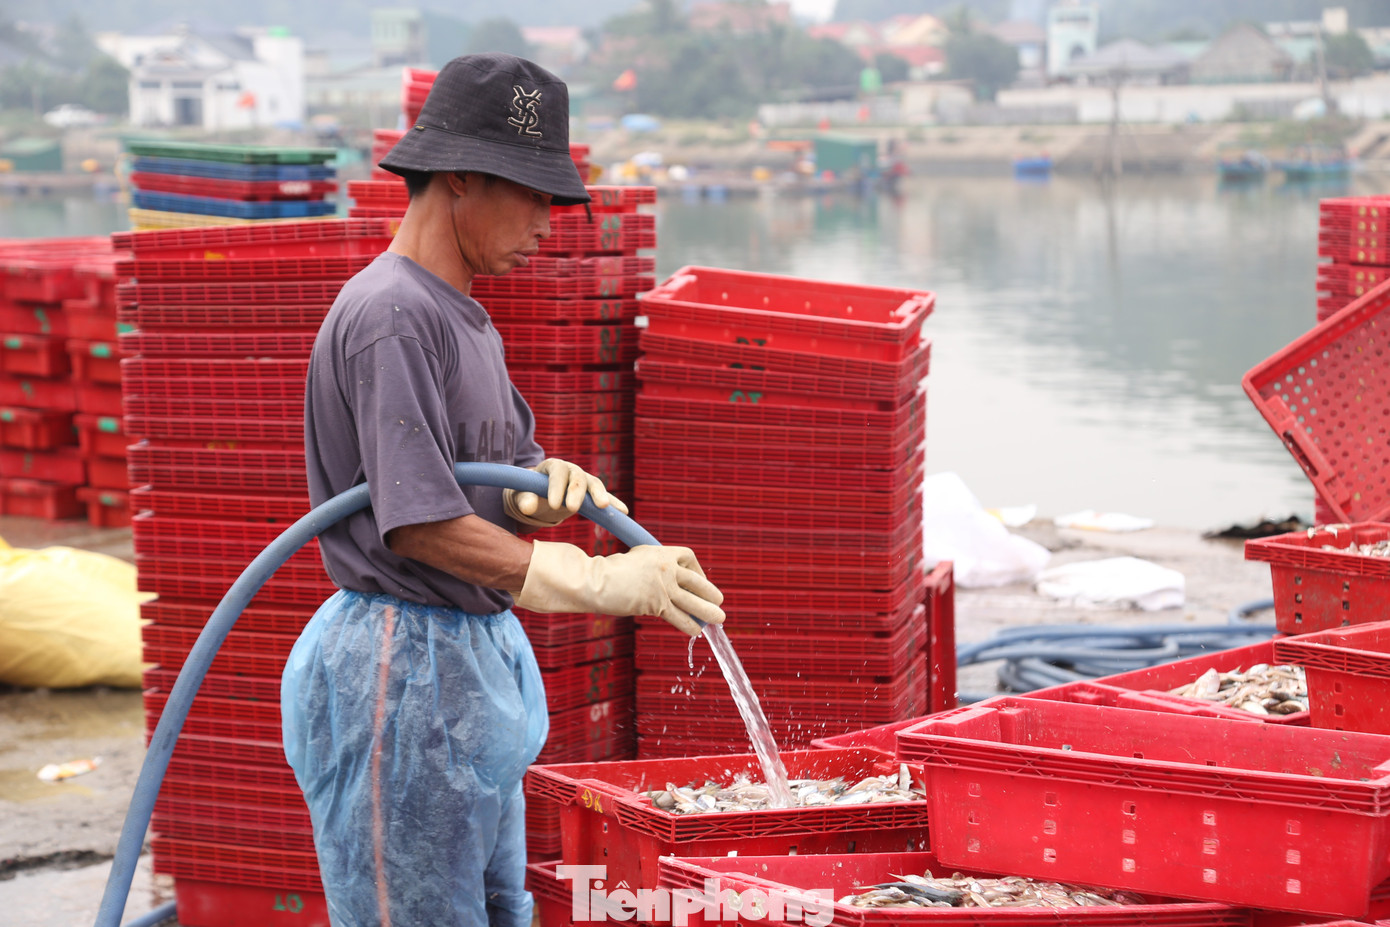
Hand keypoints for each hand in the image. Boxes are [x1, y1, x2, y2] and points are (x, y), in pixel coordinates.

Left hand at [504, 458, 628, 528]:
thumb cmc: (530, 493)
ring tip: (603, 507)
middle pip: (577, 477)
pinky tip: (623, 512)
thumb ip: (524, 500)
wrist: (541, 496)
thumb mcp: (523, 495)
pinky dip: (614, 504)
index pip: (557, 472)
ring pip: (594, 484)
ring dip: (599, 495)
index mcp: (553, 466)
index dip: (556, 486)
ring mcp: (584, 481)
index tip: (552, 504)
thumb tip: (527, 506)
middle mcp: (571, 470)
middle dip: (576, 492)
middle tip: (572, 508)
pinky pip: (605, 498)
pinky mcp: (592, 494)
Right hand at [514, 541, 724, 636]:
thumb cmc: (609, 572)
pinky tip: (696, 631)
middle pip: (696, 581)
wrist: (594, 581)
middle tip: (719, 601)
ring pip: (692, 601)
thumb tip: (667, 581)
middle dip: (710, 592)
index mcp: (660, 552)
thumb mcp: (635, 560)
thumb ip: (653, 568)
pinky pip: (678, 616)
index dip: (698, 570)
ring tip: (719, 618)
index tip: (699, 581)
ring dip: (708, 611)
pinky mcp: (656, 604)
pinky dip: (689, 625)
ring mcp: (662, 586)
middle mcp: (665, 567)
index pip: (688, 557)